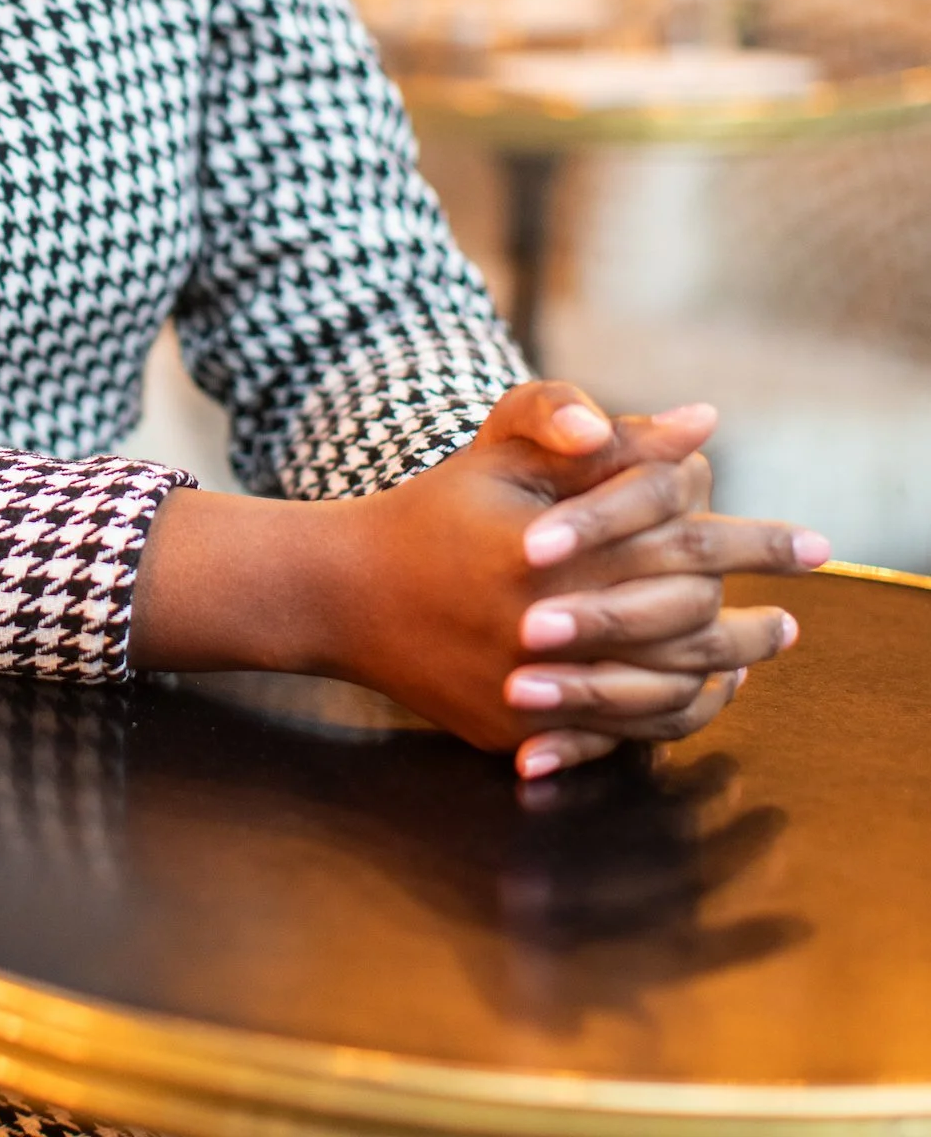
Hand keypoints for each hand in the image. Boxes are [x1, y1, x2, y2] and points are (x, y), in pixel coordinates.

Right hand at [126, 380, 827, 776]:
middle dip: (753, 616)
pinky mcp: (520, 729)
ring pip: (663, 692)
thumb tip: (698, 423)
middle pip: (686, 625)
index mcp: (551, 551)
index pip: (683, 543)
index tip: (814, 544)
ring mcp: (533, 687)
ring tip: (759, 649)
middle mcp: (548, 626)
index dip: (757, 543)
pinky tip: (700, 689)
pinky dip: (672, 713)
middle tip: (794, 608)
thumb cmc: (431, 509)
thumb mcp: (502, 451)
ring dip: (726, 670)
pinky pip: (620, 734)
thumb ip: (589, 427)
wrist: (343, 595)